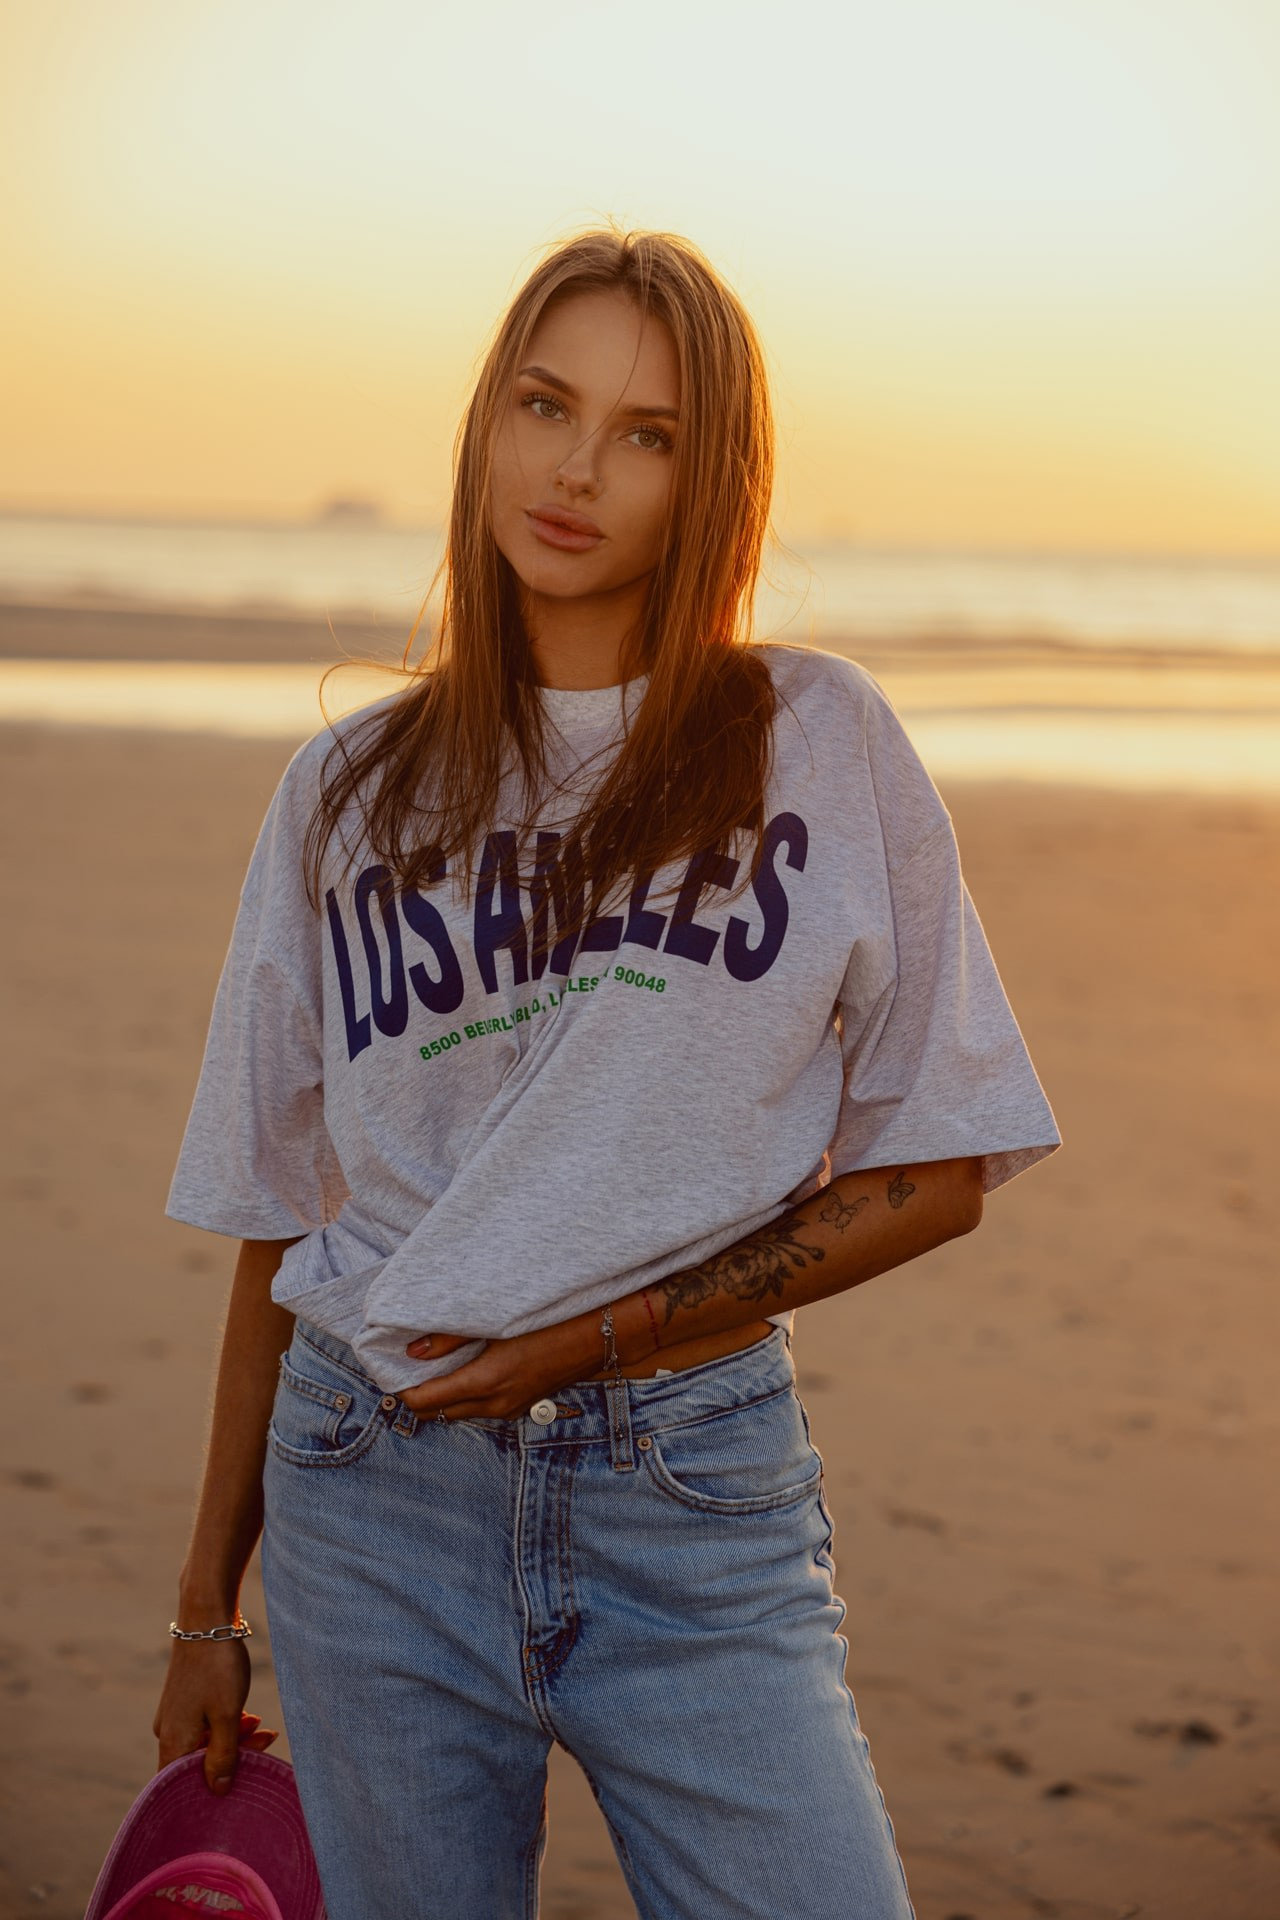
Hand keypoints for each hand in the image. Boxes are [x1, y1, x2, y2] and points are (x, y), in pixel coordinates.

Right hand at [153, 1638, 279, 1795]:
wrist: (207, 1618)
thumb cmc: (217, 1667)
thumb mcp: (227, 1715)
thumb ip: (223, 1756)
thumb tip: (218, 1792)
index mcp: (172, 1743)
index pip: (183, 1787)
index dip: (210, 1793)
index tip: (241, 1784)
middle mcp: (168, 1733)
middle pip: (199, 1764)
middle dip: (234, 1758)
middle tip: (267, 1743)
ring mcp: (176, 1715)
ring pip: (206, 1743)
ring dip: (235, 1740)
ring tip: (263, 1727)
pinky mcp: (186, 1700)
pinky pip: (206, 1725)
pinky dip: (228, 1725)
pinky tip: (250, 1717)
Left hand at [399, 1314, 602, 1420]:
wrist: (601, 1334)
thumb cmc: (551, 1320)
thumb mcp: (498, 1322)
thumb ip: (451, 1337)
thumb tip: (413, 1351)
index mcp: (487, 1382)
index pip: (426, 1401)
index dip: (403, 1390)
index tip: (390, 1371)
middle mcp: (496, 1403)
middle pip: (438, 1413)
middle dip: (418, 1396)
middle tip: (405, 1369)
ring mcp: (511, 1408)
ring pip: (460, 1412)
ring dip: (442, 1397)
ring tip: (432, 1368)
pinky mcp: (522, 1405)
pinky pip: (481, 1408)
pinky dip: (464, 1396)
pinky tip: (464, 1370)